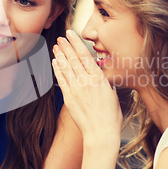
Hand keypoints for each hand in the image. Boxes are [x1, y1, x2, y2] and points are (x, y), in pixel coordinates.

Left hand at [52, 30, 121, 148]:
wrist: (101, 133)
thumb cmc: (110, 117)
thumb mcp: (112, 94)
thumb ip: (105, 82)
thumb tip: (100, 75)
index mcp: (99, 79)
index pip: (85, 56)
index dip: (76, 43)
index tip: (71, 34)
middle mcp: (86, 82)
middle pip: (73, 59)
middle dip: (66, 46)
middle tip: (61, 37)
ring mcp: (76, 90)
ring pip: (66, 68)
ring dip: (60, 56)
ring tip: (56, 46)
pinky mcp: (69, 99)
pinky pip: (61, 81)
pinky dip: (57, 70)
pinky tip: (55, 63)